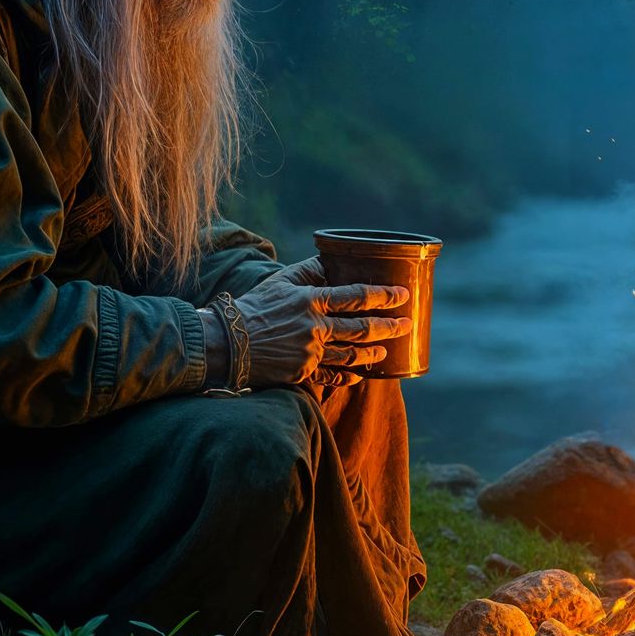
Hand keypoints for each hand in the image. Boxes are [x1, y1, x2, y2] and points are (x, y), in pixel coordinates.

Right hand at [235, 259, 409, 387]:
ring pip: (351, 354)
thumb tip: (330, 258)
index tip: (403, 295)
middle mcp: (314, 327)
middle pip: (361, 328)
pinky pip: (332, 377)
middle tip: (407, 325)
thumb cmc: (254, 307)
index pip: (356, 297)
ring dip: (373, 353)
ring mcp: (309, 353)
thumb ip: (308, 271)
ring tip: (387, 351)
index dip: (384, 295)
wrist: (226, 343)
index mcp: (311, 300)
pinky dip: (348, 376)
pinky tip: (360, 374)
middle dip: (389, 326)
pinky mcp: (302, 373)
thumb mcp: (281, 281)